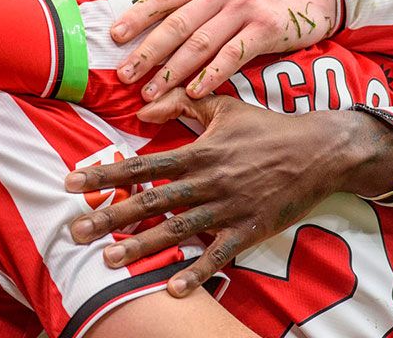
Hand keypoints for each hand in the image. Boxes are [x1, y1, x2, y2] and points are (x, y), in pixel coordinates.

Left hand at [64, 93, 392, 296]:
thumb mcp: (223, 106)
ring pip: (177, 230)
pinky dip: (196, 272)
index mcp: (198, 152)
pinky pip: (219, 255)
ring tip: (108, 259)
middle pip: (151, 202)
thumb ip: (182, 104)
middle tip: (75, 230)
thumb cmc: (267, 127)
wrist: (320, 151)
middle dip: (110, 216)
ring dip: (141, 247)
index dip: (105, 174)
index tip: (71, 182)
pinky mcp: (250, 230)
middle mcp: (208, 181)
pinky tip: (171, 288)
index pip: (141, 165)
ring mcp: (229, 208)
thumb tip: (143, 107)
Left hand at [111, 0, 338, 99]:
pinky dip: (211, 75)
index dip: (136, 16)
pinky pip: (233, 55)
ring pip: (200, 43)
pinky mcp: (266, 28)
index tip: (113, 36)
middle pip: (176, 23)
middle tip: (124, 75)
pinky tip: (194, 91)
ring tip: (151, 92)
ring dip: (173, 71)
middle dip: (147, 52)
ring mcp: (243, 9)